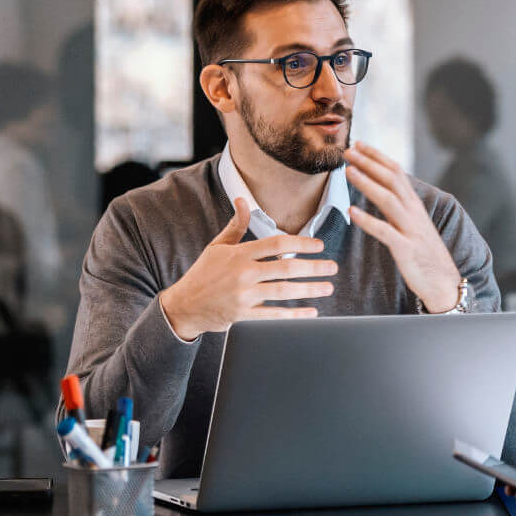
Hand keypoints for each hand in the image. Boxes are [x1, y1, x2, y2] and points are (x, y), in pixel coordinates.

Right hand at [157, 197, 338, 339]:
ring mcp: (244, 296)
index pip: (277, 243)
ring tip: (328, 287)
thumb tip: (243, 200)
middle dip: (314, 267)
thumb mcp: (217, 246)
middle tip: (332, 267)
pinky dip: (295, 315)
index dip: (302, 243)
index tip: (319, 245)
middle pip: (286, 267)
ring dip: (310, 289)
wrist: (184, 306)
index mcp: (239, 254)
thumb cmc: (203, 274)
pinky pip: (274, 315)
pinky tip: (311, 312)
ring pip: (284, 291)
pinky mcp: (243, 315)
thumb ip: (235, 225)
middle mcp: (243, 273)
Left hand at [343, 142, 463, 311]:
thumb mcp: (412, 224)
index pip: (396, 172)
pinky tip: (352, 212)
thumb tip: (380, 189)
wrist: (444, 283)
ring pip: (388, 200)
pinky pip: (385, 232)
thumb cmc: (424, 254)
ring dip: (367, 183)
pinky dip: (368, 220)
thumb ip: (398, 206)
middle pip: (392, 180)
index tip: (359, 144)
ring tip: (348, 172)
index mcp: (414, 205)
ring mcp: (410, 230)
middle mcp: (414, 213)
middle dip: (370, 163)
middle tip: (349, 150)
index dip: (378, 156)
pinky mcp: (406, 249)